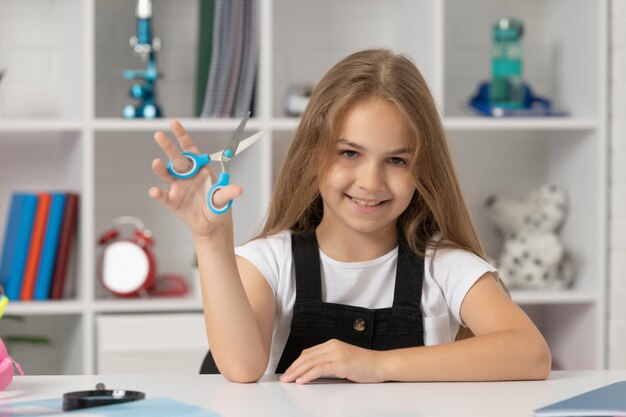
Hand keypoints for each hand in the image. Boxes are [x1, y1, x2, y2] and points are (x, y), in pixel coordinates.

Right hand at [149, 120, 242, 237]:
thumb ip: (228, 193)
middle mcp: (186, 175)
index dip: (182, 136)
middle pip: (176, 158)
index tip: (174, 124)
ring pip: (166, 174)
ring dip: (160, 168)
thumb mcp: (223, 198)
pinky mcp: (172, 201)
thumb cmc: (217, 206)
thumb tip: (239, 190)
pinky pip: (163, 196)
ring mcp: (178, 187)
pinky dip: (157, 193)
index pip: (190, 149)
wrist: (211, 224)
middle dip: (168, 146)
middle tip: (159, 135)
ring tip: (156, 162)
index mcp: (199, 169)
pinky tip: (154, 191)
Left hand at [279, 339, 384, 383]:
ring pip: (310, 362)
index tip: (288, 371)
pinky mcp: (342, 363)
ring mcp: (337, 354)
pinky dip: (308, 375)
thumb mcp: (343, 359)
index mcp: (332, 344)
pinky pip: (320, 369)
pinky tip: (301, 380)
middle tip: (283, 377)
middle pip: (306, 357)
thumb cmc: (364, 364)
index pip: (308, 352)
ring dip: (297, 372)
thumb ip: (329, 361)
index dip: (296, 362)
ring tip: (288, 380)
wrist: (381, 364)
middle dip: (293, 368)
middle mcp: (333, 346)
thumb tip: (313, 370)